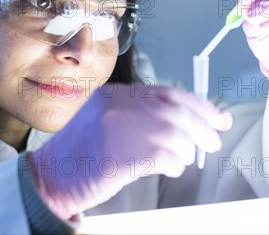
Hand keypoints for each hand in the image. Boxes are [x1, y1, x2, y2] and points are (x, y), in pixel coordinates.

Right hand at [28, 84, 231, 218]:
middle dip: (203, 126)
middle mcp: (119, 104)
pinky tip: (169, 169)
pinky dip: (174, 164)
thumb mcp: (108, 121)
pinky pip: (165, 157)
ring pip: (174, 135)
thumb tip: (190, 124)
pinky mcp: (122, 153)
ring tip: (180, 160)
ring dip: (185, 150)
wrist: (51, 176)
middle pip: (176, 112)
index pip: (168, 93)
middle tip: (214, 140)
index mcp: (116, 93)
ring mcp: (120, 127)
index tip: (217, 117)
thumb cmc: (83, 153)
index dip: (199, 105)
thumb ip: (142, 116)